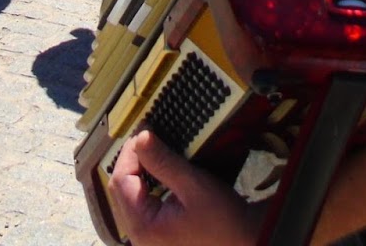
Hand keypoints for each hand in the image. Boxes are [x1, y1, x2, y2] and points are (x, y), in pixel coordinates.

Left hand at [107, 130, 255, 245]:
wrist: (245, 240)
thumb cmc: (223, 219)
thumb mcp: (194, 185)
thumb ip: (163, 162)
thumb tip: (140, 137)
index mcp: (144, 226)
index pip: (120, 181)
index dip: (129, 152)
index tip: (143, 131)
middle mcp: (139, 236)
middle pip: (121, 190)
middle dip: (131, 161)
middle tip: (148, 138)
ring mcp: (147, 238)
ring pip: (129, 197)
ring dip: (137, 173)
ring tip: (152, 151)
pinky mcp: (157, 236)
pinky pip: (140, 207)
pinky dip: (145, 186)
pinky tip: (157, 174)